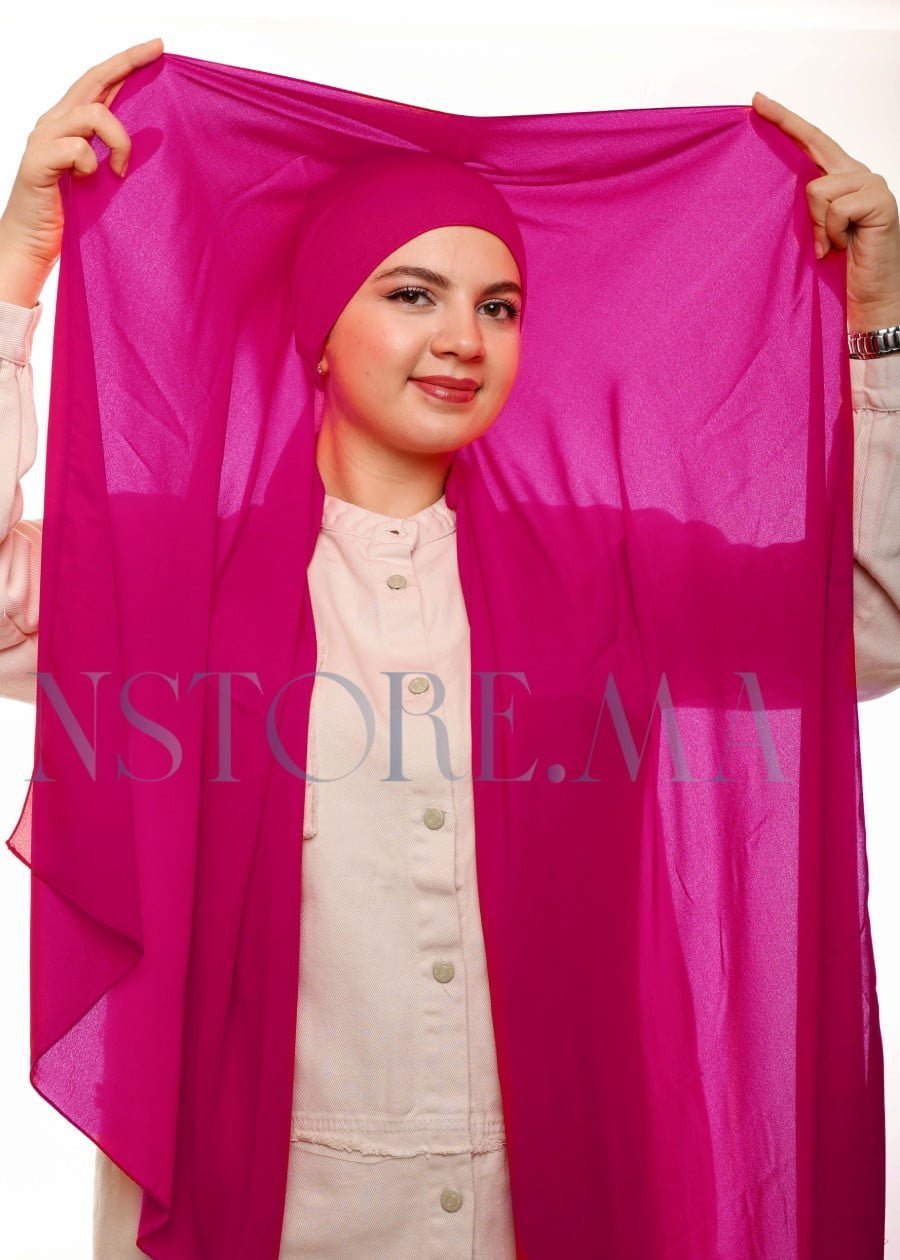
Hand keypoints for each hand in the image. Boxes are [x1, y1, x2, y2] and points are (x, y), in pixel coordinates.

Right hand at [0, 37, 164, 306]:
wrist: (33, 246)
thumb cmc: (69, 215)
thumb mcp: (100, 178)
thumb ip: (113, 153)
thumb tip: (150, 142)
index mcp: (70, 123)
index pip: (99, 81)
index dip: (126, 61)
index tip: (157, 47)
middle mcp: (55, 122)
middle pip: (93, 80)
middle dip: (127, 62)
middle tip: (156, 51)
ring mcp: (45, 139)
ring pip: (92, 113)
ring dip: (117, 140)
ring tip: (119, 171)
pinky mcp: (39, 161)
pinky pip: (76, 148)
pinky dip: (90, 164)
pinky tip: (89, 181)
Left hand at [751, 91, 899, 331]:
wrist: (870, 298)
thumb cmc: (841, 268)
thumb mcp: (814, 230)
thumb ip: (806, 205)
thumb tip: (779, 187)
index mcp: (843, 178)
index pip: (814, 142)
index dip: (788, 121)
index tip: (759, 101)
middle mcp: (859, 174)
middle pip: (816, 144)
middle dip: (785, 124)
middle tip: (757, 102)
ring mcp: (871, 184)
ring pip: (817, 188)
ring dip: (817, 224)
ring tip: (830, 244)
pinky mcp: (879, 201)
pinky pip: (834, 208)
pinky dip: (830, 233)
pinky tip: (842, 246)